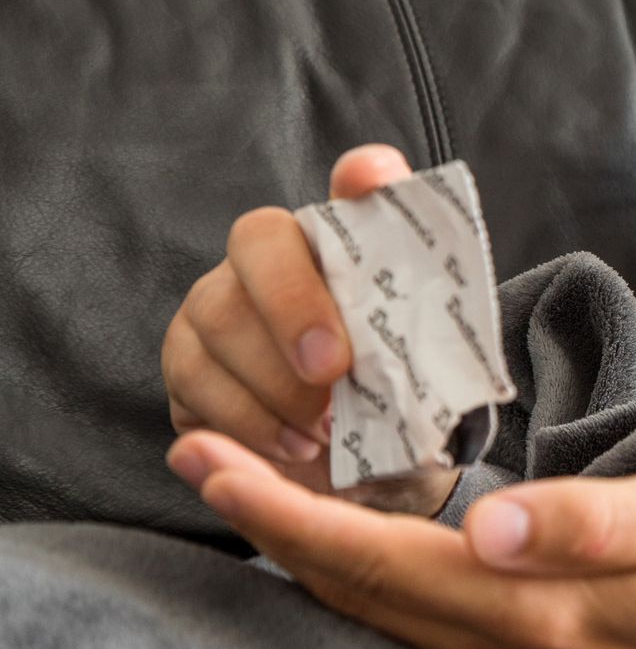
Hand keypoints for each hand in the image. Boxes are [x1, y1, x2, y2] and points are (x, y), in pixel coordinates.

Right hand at [161, 145, 455, 514]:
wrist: (363, 472)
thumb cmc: (395, 404)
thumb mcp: (430, 365)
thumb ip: (432, 308)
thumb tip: (434, 251)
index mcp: (344, 247)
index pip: (353, 186)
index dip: (364, 176)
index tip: (373, 181)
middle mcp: (270, 258)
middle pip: (259, 242)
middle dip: (294, 307)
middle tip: (334, 370)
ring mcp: (216, 305)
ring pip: (219, 316)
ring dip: (276, 382)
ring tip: (325, 428)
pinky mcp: (187, 364)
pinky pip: (196, 379)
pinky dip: (250, 419)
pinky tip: (294, 446)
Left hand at [164, 429, 635, 648]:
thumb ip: (594, 523)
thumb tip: (491, 525)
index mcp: (533, 611)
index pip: (376, 562)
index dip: (285, 513)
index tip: (212, 460)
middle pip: (354, 592)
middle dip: (267, 526)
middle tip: (196, 454)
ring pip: (374, 614)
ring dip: (302, 554)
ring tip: (249, 491)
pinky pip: (409, 622)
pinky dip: (358, 577)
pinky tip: (345, 545)